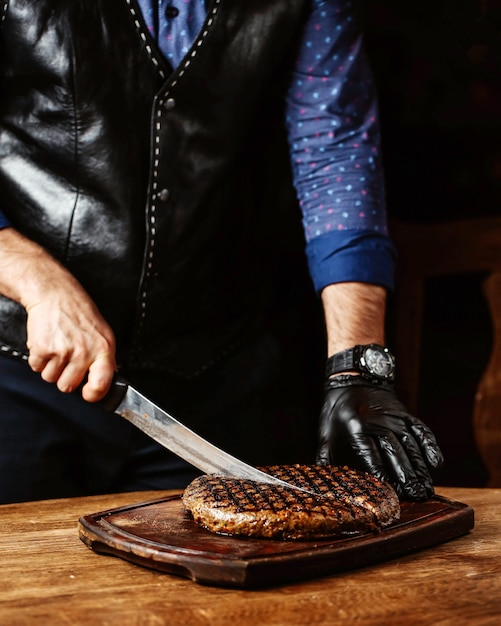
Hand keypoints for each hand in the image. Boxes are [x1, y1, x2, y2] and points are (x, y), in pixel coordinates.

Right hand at [0, 227, 115, 401]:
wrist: (55, 294)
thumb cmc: (79, 313)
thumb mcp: (102, 334)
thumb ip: (104, 359)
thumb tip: (104, 382)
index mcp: (103, 350)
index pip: (101, 384)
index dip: (93, 395)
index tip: (88, 394)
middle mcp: (84, 352)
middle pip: (68, 387)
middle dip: (64, 377)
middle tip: (67, 359)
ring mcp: (62, 351)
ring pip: (50, 379)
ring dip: (50, 367)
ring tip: (57, 346)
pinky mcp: (42, 348)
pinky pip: (36, 368)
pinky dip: (38, 359)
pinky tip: (46, 342)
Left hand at [316, 375, 443, 499]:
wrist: (353, 378)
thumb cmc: (337, 409)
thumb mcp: (325, 430)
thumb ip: (325, 456)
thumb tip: (322, 481)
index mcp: (355, 427)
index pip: (369, 453)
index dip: (379, 472)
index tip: (389, 490)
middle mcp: (378, 421)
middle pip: (394, 451)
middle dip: (406, 475)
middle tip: (416, 496)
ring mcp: (394, 417)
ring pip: (411, 444)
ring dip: (420, 467)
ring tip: (426, 488)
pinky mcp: (405, 415)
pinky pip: (421, 431)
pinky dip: (430, 446)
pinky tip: (436, 464)